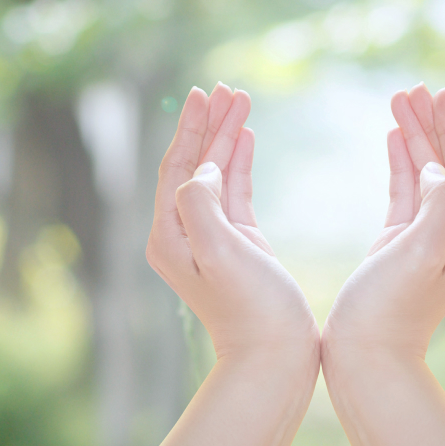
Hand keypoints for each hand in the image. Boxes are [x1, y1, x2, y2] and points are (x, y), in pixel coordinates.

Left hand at [146, 83, 317, 357]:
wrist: (274, 357)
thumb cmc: (251, 310)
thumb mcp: (221, 251)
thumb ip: (201, 202)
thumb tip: (202, 167)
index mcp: (170, 235)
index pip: (176, 167)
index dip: (190, 128)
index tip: (204, 92)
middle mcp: (183, 233)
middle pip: (192, 163)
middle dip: (208, 124)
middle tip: (225, 88)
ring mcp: (210, 238)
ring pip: (214, 173)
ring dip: (226, 136)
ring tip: (240, 99)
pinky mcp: (237, 243)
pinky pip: (233, 191)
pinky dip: (238, 161)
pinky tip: (246, 138)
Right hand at [323, 84, 444, 356]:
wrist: (367, 359)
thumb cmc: (389, 311)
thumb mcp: (420, 253)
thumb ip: (440, 203)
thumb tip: (438, 168)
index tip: (438, 92)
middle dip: (432, 125)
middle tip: (415, 88)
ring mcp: (431, 239)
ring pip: (427, 174)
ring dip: (414, 137)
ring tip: (399, 100)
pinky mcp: (403, 244)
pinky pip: (407, 192)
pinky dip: (402, 162)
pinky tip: (393, 138)